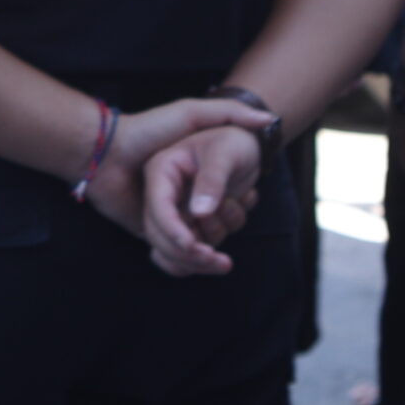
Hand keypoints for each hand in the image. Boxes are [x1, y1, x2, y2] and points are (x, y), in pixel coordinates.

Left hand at [80, 95, 272, 243]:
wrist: (99, 146)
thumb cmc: (146, 128)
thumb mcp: (191, 113)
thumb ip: (230, 113)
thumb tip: (267, 120)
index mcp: (194, 178)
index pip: (221, 202)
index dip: (227, 213)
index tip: (234, 218)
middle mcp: (182, 197)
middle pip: (212, 230)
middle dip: (216, 244)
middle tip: (221, 256)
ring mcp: (166, 214)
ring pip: (196, 247)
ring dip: (202, 258)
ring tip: (211, 256)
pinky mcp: (146, 230)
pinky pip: (171, 258)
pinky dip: (182, 265)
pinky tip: (192, 262)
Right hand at [139, 124, 265, 275]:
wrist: (248, 145)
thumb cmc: (233, 141)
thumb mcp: (225, 153)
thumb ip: (211, 182)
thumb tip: (199, 214)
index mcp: (161, 171)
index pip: (157, 207)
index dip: (172, 230)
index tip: (194, 247)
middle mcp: (163, 194)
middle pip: (160, 236)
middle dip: (190, 255)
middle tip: (223, 262)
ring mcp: (176, 211)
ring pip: (178, 249)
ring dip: (212, 245)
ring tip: (236, 209)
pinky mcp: (191, 223)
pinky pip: (193, 252)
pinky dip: (209, 255)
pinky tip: (229, 234)